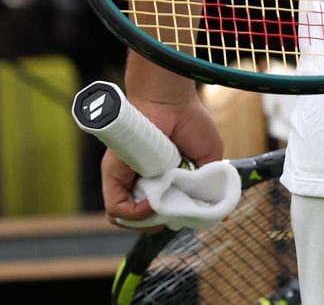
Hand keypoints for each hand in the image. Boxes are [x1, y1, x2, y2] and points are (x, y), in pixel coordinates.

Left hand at [101, 92, 222, 229]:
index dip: (172, 218)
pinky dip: (135, 214)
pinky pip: (116, 208)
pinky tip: (153, 204)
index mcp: (160, 179)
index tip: (188, 212)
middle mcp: (139, 181)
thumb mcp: (209, 161)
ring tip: (165, 208)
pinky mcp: (114, 175)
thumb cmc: (191, 123)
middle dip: (160, 222)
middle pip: (141, 220)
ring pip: (124, 219)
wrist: (172, 101)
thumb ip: (206, 187)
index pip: (157, 213)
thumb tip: (203, 213)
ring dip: (147, 221)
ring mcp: (125, 180)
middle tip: (177, 211)